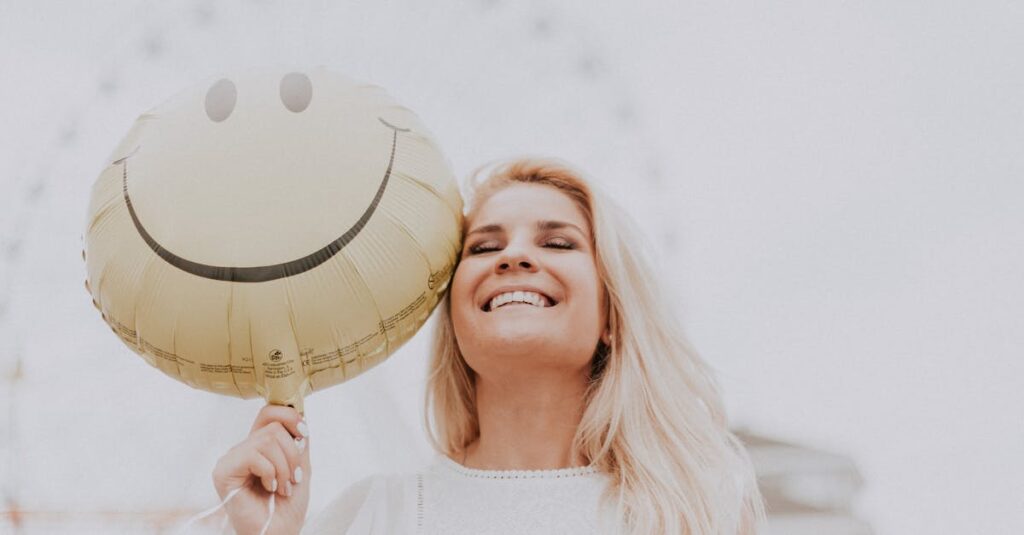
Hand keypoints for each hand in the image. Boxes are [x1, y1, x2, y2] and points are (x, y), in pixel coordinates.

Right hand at [212, 404, 310, 534]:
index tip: (304, 435)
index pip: (269, 412)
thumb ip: (298, 440)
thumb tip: (300, 412)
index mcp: (260, 446)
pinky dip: (270, 473)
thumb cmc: (287, 506)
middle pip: (273, 425)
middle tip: (293, 478)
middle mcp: (243, 449)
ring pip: (267, 439)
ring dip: (284, 467)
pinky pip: (254, 455)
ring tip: (283, 487)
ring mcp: (232, 459)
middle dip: (292, 453)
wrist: (279, 532)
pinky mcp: (224, 471)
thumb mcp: (300, 465)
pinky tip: (269, 488)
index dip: (290, 416)